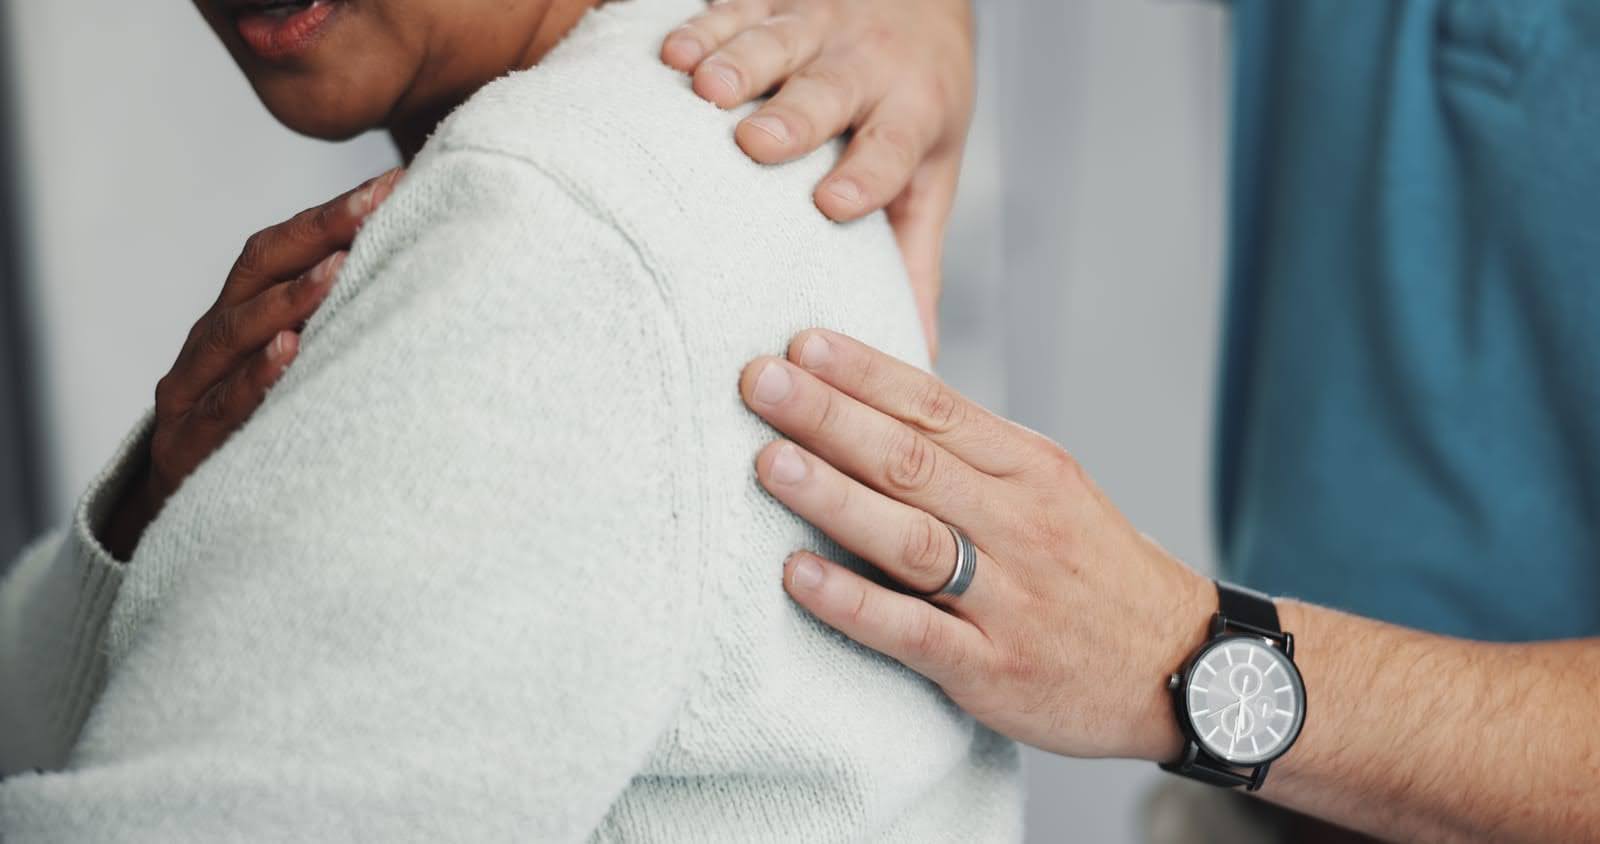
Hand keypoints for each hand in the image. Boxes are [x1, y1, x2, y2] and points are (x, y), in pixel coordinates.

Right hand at [100, 168, 404, 560]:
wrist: (189, 518)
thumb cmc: (262, 431)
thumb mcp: (297, 373)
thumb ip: (332, 325)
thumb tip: (415, 271)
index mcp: (236, 315)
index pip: (280, 249)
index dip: (333, 213)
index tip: (394, 182)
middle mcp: (209, 344)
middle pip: (257, 271)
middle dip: (319, 233)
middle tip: (376, 203)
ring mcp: (192, 392)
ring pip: (236, 332)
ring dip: (291, 297)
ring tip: (339, 268)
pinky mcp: (188, 446)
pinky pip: (225, 406)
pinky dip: (259, 377)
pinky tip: (291, 352)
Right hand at [662, 0, 975, 355]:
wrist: (919, 2)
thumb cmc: (916, 107)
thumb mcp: (931, 177)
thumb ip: (914, 260)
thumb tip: (915, 356)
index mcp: (910, 114)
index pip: (891, 149)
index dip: (865, 176)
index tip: (831, 206)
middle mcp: (866, 67)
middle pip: (828, 93)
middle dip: (793, 117)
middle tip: (757, 144)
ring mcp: (817, 27)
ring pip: (777, 42)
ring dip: (739, 64)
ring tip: (704, 90)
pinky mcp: (772, 0)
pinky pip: (734, 9)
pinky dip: (704, 28)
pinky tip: (673, 56)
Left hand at [740, 329, 1214, 761]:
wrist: (1185, 668)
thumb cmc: (1096, 569)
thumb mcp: (1053, 490)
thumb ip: (972, 453)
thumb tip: (874, 403)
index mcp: (1032, 469)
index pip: (938, 407)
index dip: (865, 373)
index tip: (801, 342)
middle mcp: (1021, 524)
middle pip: (913, 460)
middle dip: (830, 416)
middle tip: (759, 380)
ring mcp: (1008, 599)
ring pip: (910, 538)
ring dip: (834, 496)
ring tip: (767, 461)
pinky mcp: (993, 668)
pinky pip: (914, 631)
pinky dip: (853, 601)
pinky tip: (798, 575)